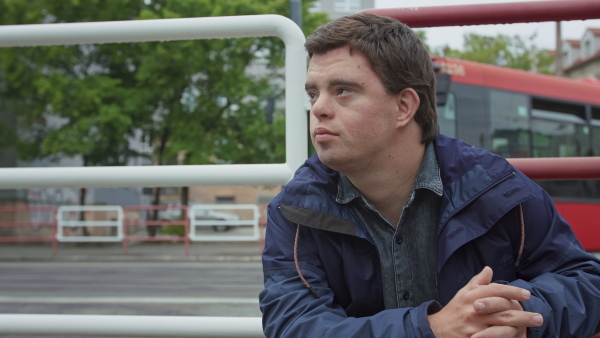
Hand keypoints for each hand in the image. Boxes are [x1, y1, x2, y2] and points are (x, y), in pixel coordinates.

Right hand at [427, 266, 542, 337]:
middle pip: (502, 309)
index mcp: (470, 296)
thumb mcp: (462, 294)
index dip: (512, 291)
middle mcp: (473, 310)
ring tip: (535, 324)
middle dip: (522, 312)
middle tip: (539, 315)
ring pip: (502, 324)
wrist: (437, 330)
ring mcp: (474, 326)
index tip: (526, 294)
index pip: (494, 290)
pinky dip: (508, 337)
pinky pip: (495, 337)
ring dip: (520, 325)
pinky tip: (519, 337)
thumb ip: (477, 282)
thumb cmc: (453, 311)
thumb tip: (489, 269)